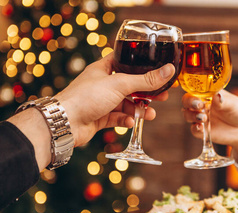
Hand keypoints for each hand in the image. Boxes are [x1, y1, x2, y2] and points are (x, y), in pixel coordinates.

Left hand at [57, 53, 174, 146]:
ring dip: (139, 110)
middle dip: (146, 93)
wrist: (65, 122)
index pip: (125, 61)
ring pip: (125, 104)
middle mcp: (102, 84)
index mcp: (103, 69)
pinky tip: (131, 122)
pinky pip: (118, 117)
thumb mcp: (120, 84)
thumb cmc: (86, 96)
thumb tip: (169, 71)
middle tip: (162, 96)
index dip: (141, 65)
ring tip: (150, 115)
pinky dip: (126, 120)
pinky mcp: (99, 117)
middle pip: (130, 86)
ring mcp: (101, 101)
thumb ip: (146, 80)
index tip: (157, 70)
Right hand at [181, 90, 237, 165]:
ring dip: (192, 116)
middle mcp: (202, 105)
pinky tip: (201, 127)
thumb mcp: (234, 104)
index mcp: (208, 94)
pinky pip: (194, 129)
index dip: (193, 91)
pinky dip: (195, 128)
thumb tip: (216, 95)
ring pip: (187, 115)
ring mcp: (201, 118)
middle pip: (187, 101)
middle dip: (190, 103)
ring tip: (204, 118)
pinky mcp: (202, 131)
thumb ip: (223, 101)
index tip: (199, 96)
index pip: (194, 89)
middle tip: (199, 106)